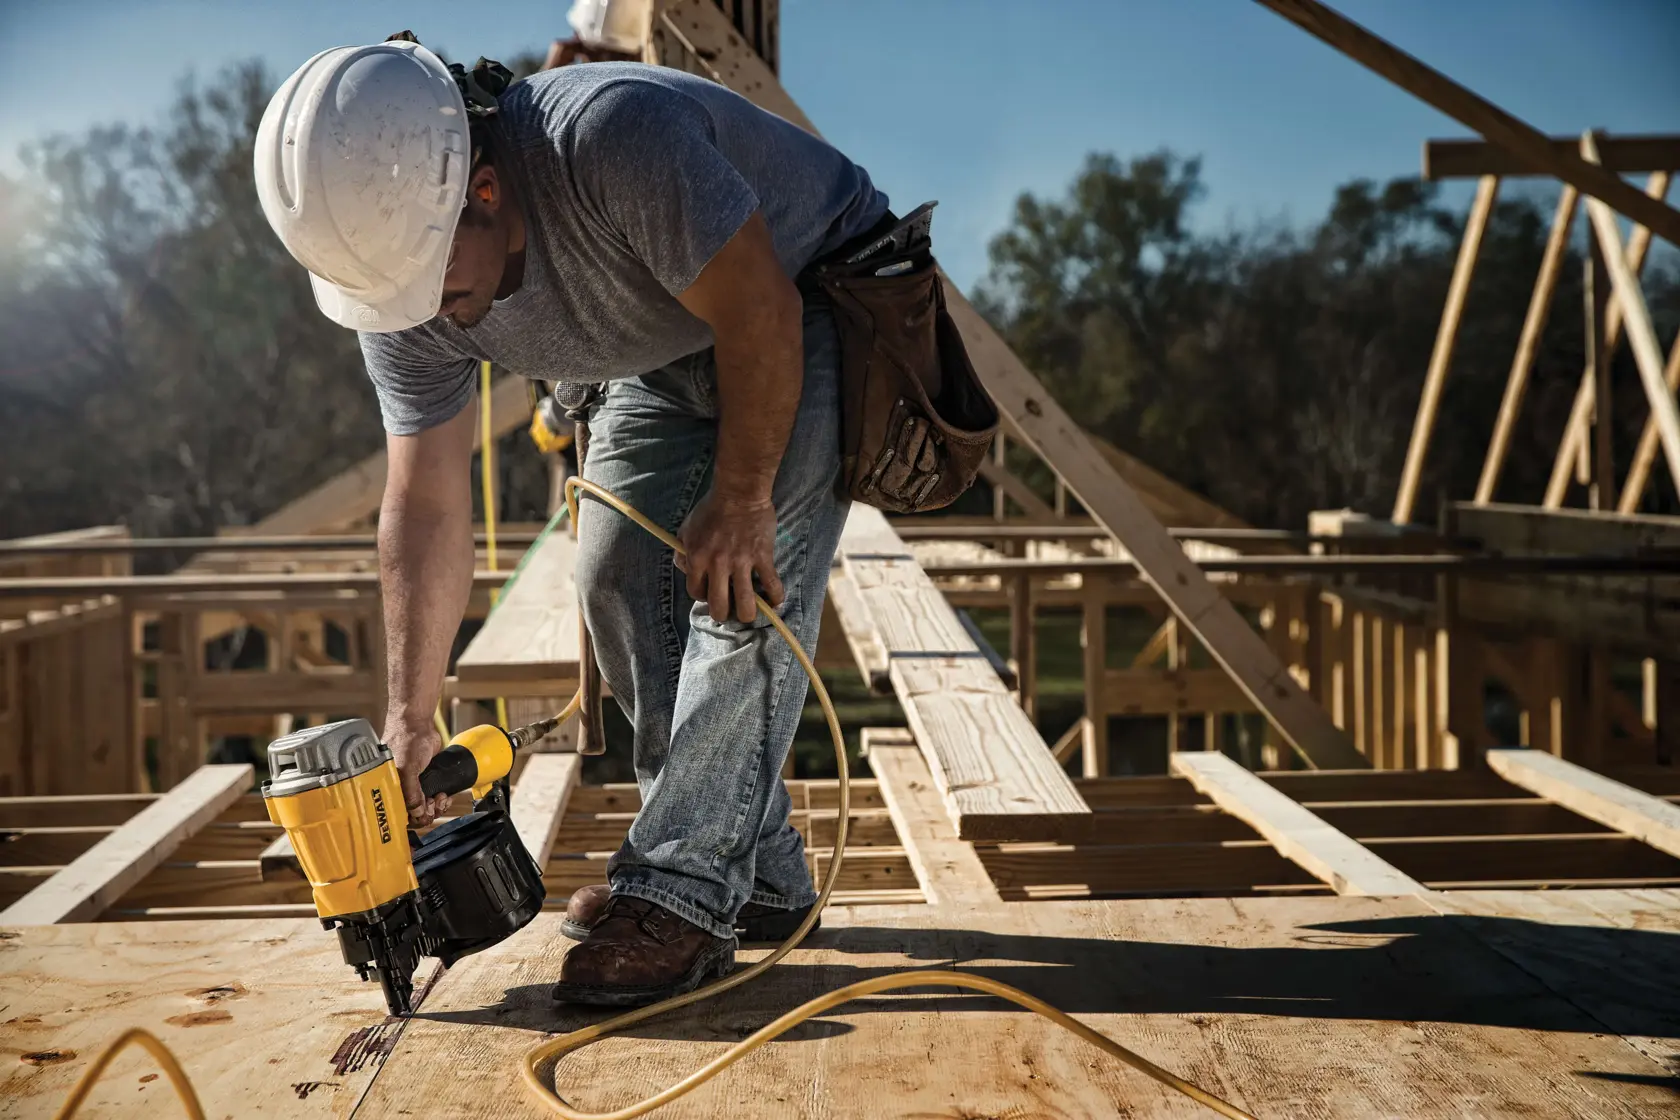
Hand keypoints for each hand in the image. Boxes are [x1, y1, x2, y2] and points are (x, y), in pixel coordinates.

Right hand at [385, 717, 450, 826]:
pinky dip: (440, 800)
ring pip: (424, 807)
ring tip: (441, 798)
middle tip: (434, 804)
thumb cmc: (404, 740)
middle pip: (413, 814)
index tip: (424, 815)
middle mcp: (399, 789)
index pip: (398, 815)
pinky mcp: (425, 779)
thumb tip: (417, 813)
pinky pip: (432, 797)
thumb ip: (411, 793)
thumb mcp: (407, 769)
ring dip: (435, 807)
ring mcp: (413, 785)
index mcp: (388, 789)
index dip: (413, 819)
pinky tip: (444, 796)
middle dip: (427, 813)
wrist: (417, 723)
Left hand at [676, 488, 783, 623]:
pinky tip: (775, 602)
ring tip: (749, 614)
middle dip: (723, 614)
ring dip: (747, 614)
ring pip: (746, 603)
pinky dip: (775, 598)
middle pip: (719, 605)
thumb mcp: (687, 528)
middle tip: (729, 610)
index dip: (703, 597)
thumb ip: (682, 552)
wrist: (739, 492)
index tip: (710, 594)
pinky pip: (772, 585)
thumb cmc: (711, 509)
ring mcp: (742, 562)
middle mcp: (717, 564)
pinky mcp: (763, 557)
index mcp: (697, 558)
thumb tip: (685, 570)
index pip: (695, 592)